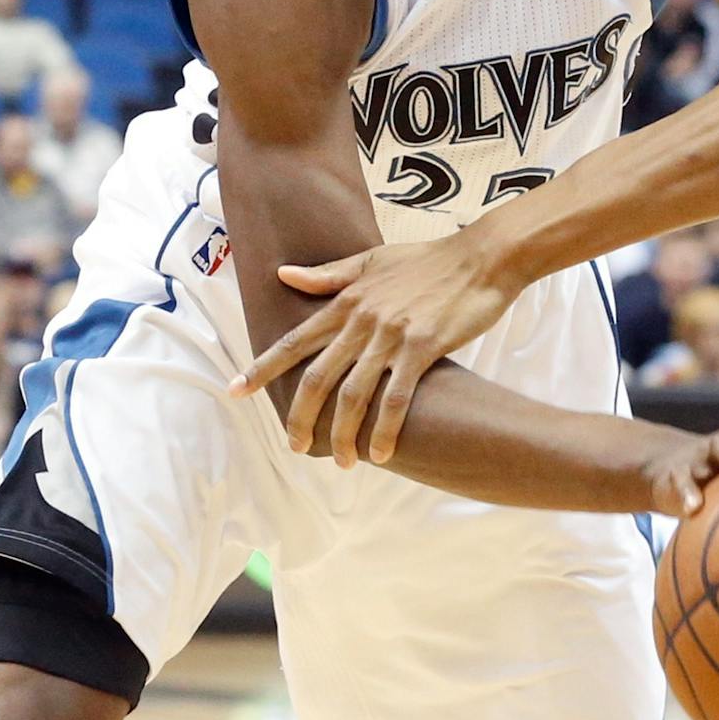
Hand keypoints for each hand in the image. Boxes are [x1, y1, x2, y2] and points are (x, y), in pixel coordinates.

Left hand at [229, 230, 519, 467]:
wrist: (483, 258)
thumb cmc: (431, 259)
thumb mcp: (373, 260)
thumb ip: (329, 274)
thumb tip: (284, 275)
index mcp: (347, 301)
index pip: (294, 341)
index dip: (262, 368)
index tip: (235, 391)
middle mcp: (362, 321)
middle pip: (317, 377)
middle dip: (300, 417)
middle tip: (295, 446)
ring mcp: (392, 335)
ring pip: (354, 394)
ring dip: (343, 433)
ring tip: (343, 461)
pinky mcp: (424, 348)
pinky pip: (397, 397)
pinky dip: (385, 428)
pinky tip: (381, 452)